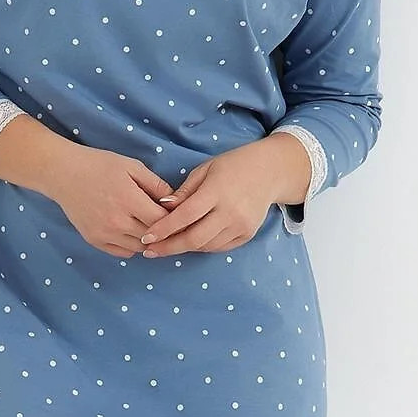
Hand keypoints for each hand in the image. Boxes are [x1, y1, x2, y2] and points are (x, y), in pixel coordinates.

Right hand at [49, 145, 176, 257]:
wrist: (63, 173)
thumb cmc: (99, 165)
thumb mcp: (132, 166)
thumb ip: (156, 185)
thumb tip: (175, 202)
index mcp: (129, 200)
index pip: (162, 221)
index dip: (173, 219)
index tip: (176, 214)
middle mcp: (117, 221)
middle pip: (152, 237)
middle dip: (162, 230)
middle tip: (165, 221)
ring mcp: (104, 233)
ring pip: (139, 248)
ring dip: (147, 240)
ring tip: (147, 225)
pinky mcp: (94, 240)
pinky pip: (122, 252)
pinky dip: (131, 246)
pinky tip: (131, 231)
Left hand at [137, 142, 277, 255]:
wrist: (270, 171)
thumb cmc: (233, 165)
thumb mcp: (205, 169)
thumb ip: (185, 191)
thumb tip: (163, 207)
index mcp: (216, 191)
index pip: (185, 216)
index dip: (164, 229)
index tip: (147, 237)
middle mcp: (230, 212)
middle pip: (194, 238)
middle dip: (169, 247)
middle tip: (150, 251)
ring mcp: (241, 225)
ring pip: (206, 246)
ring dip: (184, 247)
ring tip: (166, 246)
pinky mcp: (248, 234)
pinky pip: (219, 247)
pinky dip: (202, 246)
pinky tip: (190, 242)